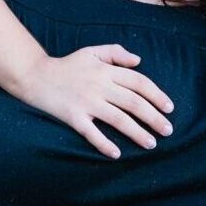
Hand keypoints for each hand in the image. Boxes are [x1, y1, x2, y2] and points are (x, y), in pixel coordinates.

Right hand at [20, 45, 174, 158]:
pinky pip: (92, 132)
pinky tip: (117, 154)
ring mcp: (86, 102)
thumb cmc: (67, 65)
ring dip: (137, 133)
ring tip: (151, 144)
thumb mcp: (91, 52)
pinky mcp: (73, 117)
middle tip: (168, 131)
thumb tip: (138, 61)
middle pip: (134, 103)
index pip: (139, 82)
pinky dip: (104, 144)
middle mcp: (99, 85)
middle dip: (154, 117)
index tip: (170, 108)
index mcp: (106, 70)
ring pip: (119, 119)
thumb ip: (115, 53)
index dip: (157, 95)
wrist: (35, 76)